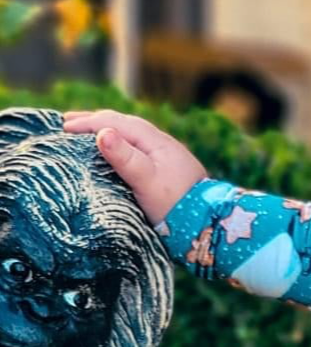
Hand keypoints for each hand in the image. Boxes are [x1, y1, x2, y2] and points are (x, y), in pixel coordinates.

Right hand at [61, 109, 205, 226]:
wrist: (211, 225)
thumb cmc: (178, 206)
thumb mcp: (148, 182)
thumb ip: (126, 159)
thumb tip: (102, 133)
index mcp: (154, 141)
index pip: (115, 122)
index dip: (87, 123)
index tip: (63, 128)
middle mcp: (160, 143)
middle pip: (122, 124)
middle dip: (93, 122)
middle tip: (66, 123)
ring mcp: (164, 155)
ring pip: (129, 135)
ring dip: (106, 131)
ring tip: (85, 134)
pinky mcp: (166, 169)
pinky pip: (136, 148)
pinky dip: (118, 145)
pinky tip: (113, 153)